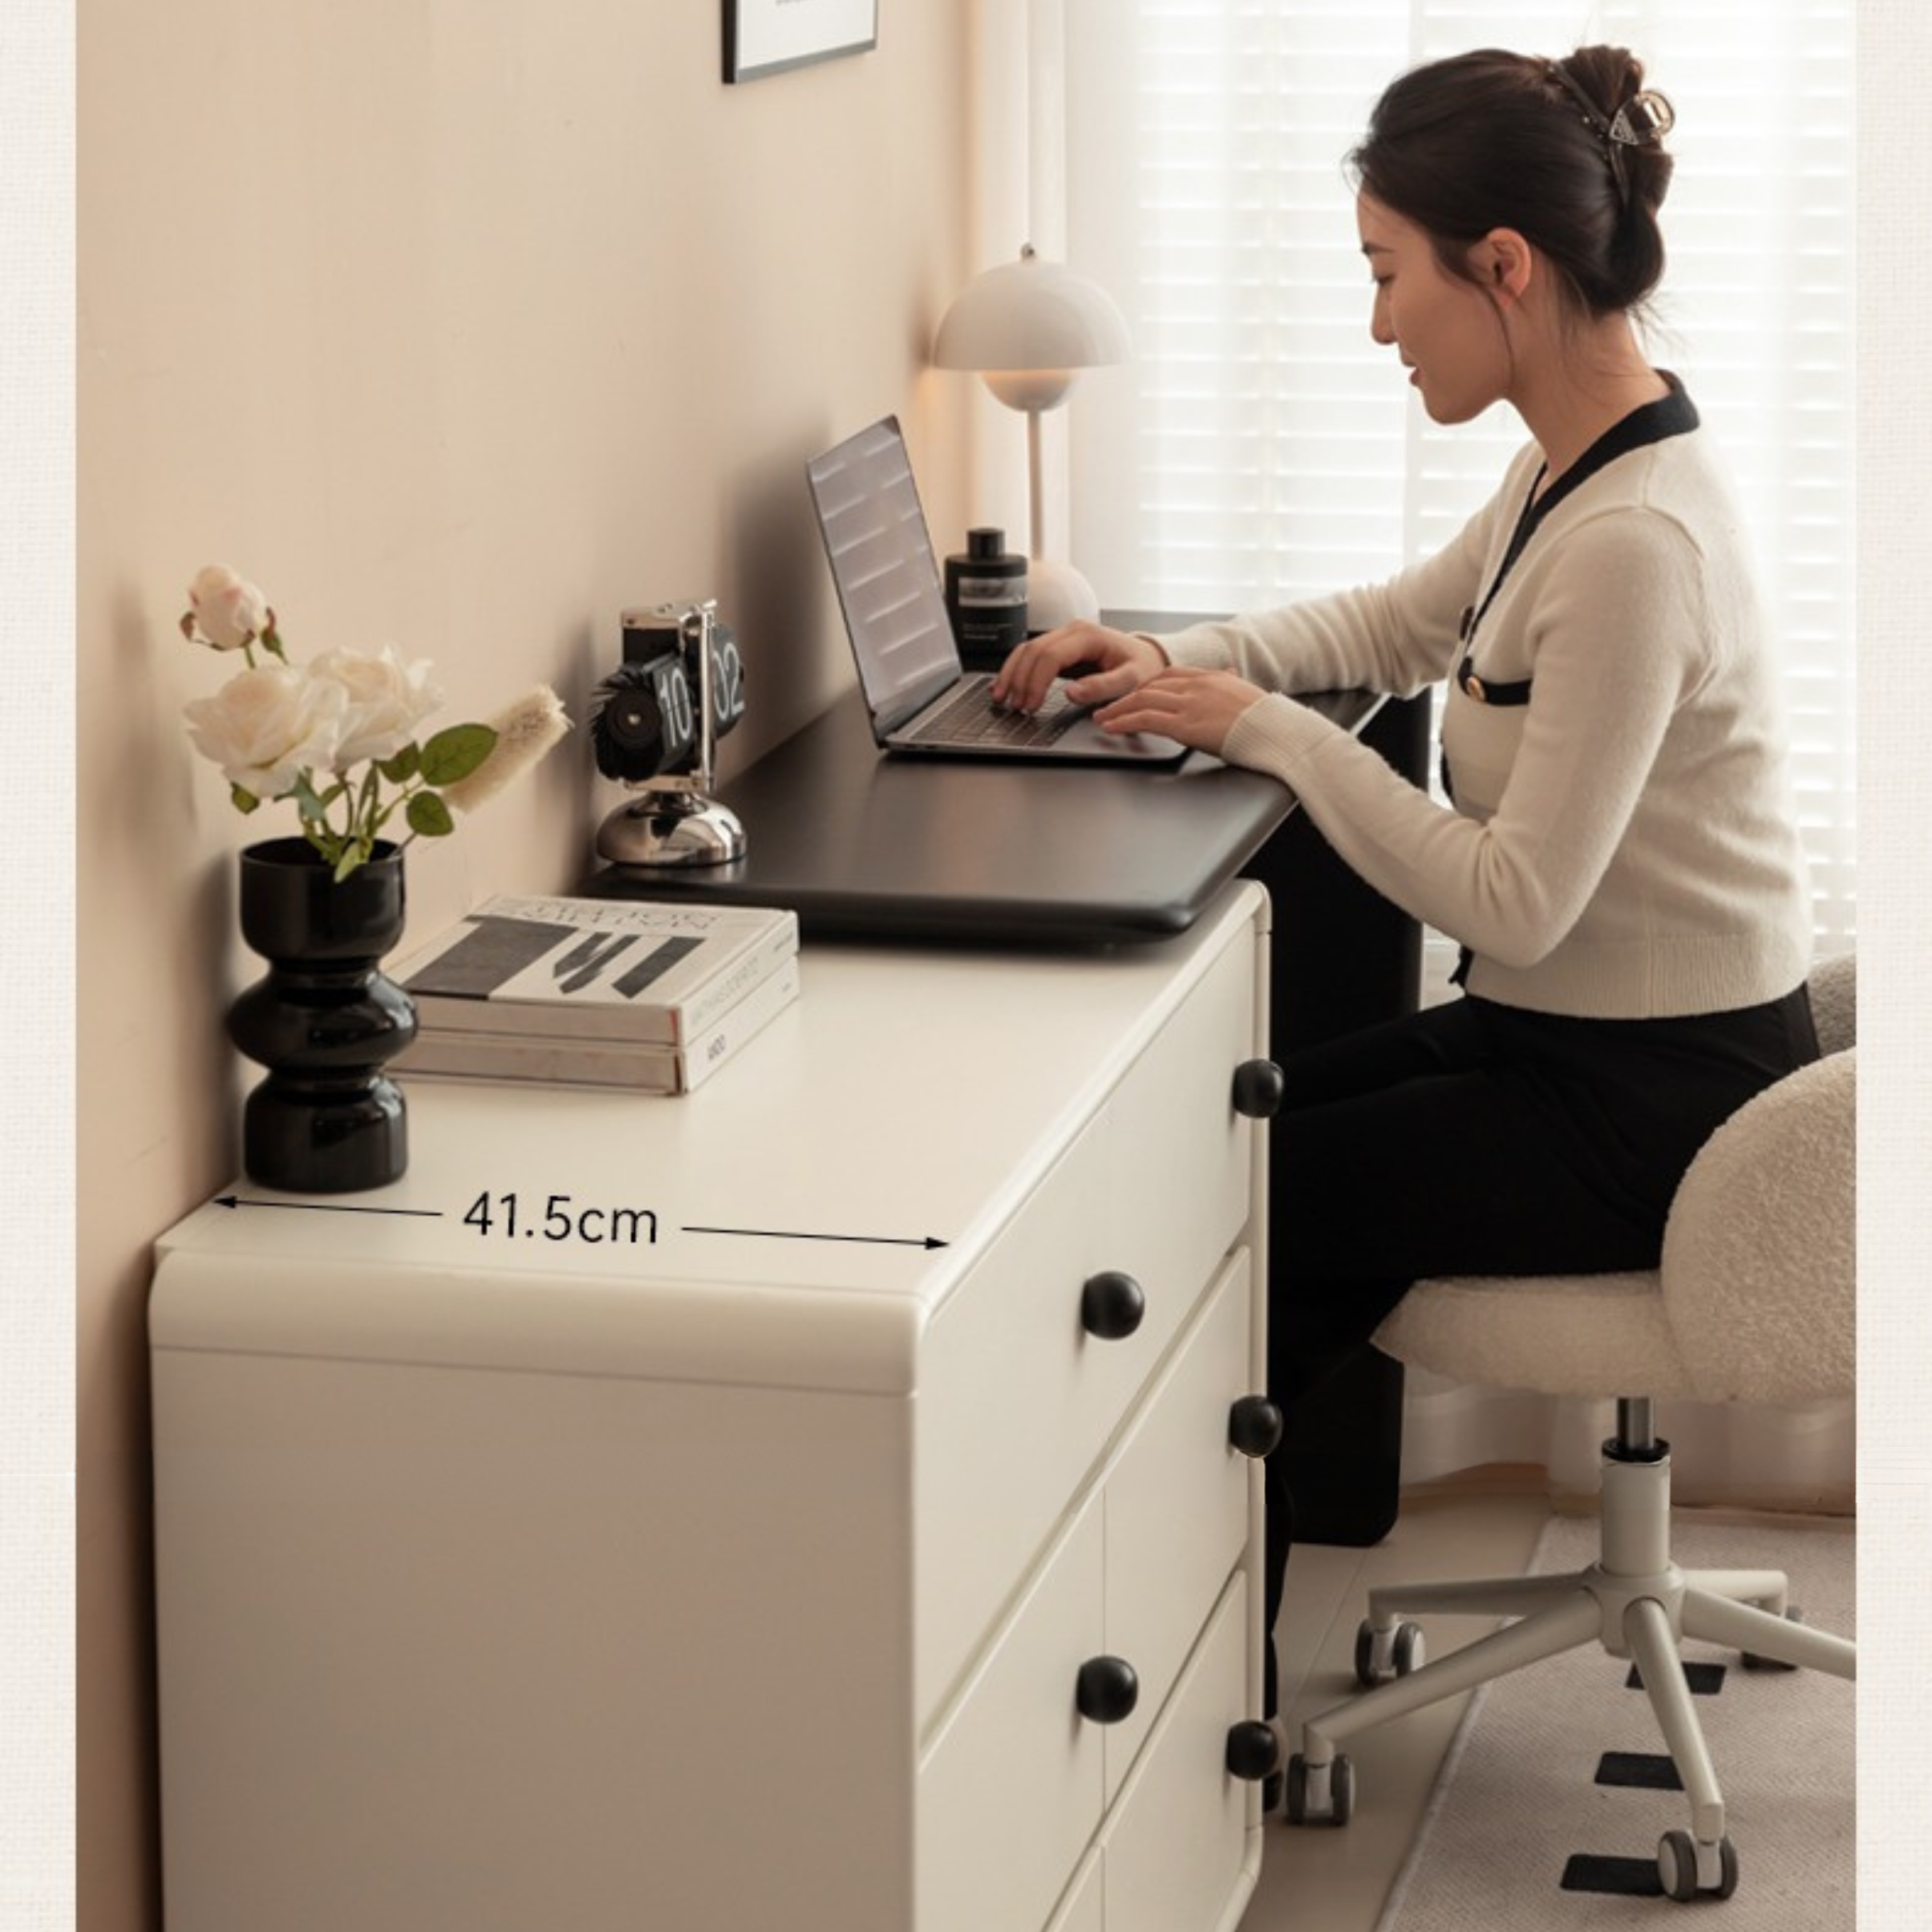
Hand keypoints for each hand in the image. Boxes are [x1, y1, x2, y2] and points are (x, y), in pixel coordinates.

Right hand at [989, 621, 1167, 713]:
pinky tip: (1007, 685)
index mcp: (1088, 636)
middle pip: (1033, 651)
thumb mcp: (1131, 680)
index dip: (1036, 681)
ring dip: (1011, 674)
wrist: (1147, 658)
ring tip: (1002, 698)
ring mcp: (1064, 638)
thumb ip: (1102, 687)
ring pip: (1026, 650)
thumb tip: (1072, 693)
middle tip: (1016, 707)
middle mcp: (1072, 631)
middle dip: (1019, 680)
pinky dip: (1016, 670)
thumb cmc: (1141, 668)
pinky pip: (1031, 655)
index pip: (1050, 655)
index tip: (1032, 705)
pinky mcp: (1059, 647)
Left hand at [1093, 666, 1267, 755]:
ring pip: (1143, 699)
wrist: (1277, 731)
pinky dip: (1124, 722)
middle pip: (1151, 685)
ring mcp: (1190, 704)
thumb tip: (1232, 674)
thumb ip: (1232, 683)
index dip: (1146, 684)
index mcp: (1211, 677)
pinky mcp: (1186, 725)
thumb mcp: (1246, 693)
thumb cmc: (1266, 720)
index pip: (1169, 675)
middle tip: (1108, 705)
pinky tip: (1112, 727)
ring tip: (1102, 718)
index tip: (1132, 692)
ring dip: (1118, 709)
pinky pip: (1146, 719)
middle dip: (1125, 696)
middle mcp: (1197, 686)